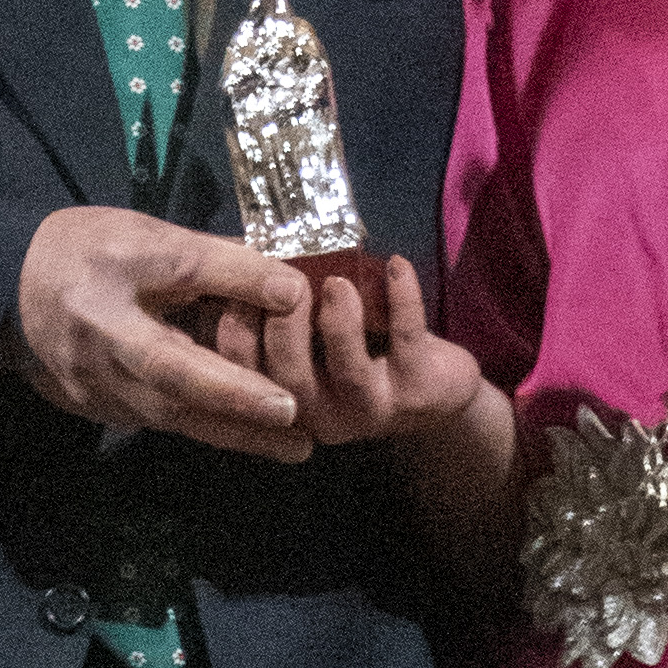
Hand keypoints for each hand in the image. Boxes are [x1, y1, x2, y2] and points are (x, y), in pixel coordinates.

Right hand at [10, 208, 313, 457]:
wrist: (9, 293)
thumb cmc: (88, 254)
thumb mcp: (145, 236)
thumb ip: (215, 260)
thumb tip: (288, 285)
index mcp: (113, 273)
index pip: (181, 270)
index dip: (235, 280)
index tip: (294, 293)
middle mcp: (102, 336)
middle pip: (173, 372)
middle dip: (234, 396)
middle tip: (294, 413)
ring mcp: (96, 383)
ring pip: (171, 413)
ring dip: (234, 432)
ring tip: (294, 445)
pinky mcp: (100, 408)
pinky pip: (161, 420)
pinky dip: (209, 428)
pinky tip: (253, 436)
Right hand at [205, 256, 493, 451]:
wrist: (435, 395)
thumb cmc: (361, 353)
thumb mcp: (312, 336)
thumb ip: (277, 309)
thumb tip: (239, 252)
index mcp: (283, 398)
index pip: (244, 376)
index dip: (233, 333)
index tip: (234, 285)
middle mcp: (320, 415)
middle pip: (288, 379)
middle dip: (283, 326)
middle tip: (288, 283)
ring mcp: (370, 408)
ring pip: (349, 371)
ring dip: (341, 322)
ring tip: (339, 282)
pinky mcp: (417, 390)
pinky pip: (407, 341)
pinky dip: (403, 300)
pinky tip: (397, 265)